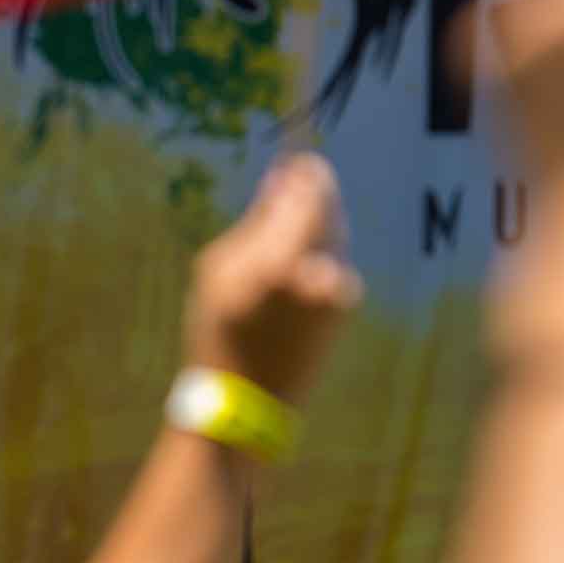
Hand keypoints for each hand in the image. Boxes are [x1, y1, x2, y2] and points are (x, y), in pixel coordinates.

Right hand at [183, 153, 359, 405]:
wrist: (248, 400)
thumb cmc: (217, 330)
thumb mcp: (218, 269)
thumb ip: (256, 222)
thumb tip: (281, 182)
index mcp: (286, 257)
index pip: (312, 192)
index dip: (306, 171)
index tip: (294, 162)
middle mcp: (323, 269)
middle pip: (329, 209)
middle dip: (312, 194)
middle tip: (290, 184)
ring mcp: (340, 290)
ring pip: (335, 235)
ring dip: (316, 222)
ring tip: (285, 224)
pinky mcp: (346, 307)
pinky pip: (335, 261)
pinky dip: (320, 250)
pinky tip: (294, 259)